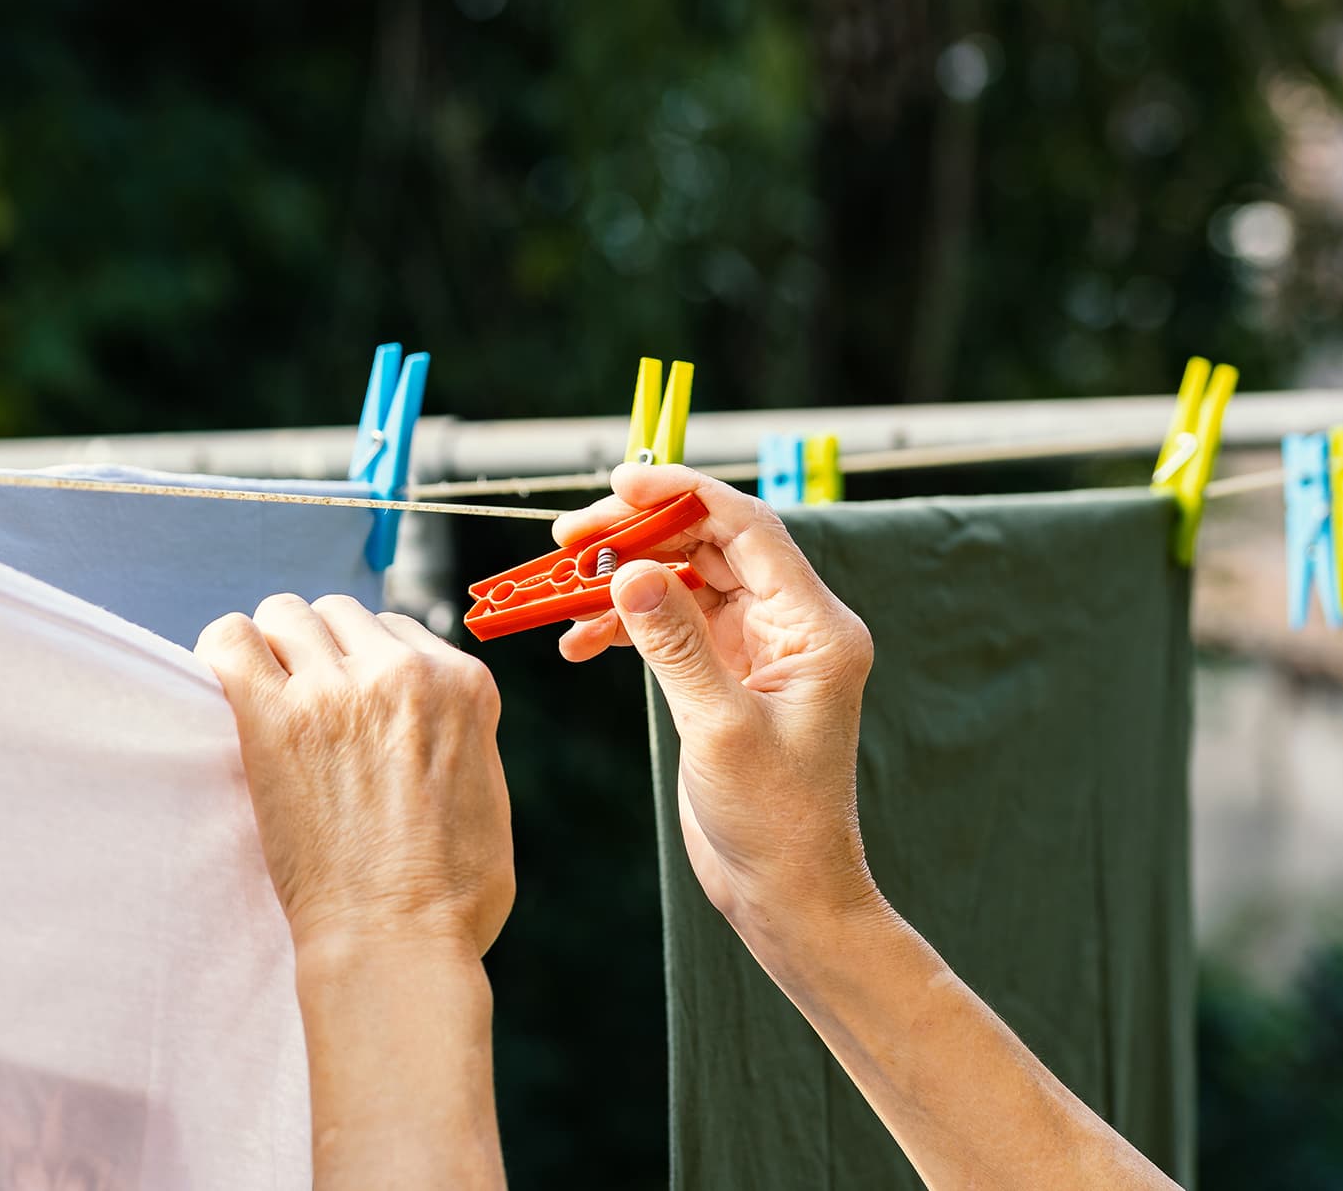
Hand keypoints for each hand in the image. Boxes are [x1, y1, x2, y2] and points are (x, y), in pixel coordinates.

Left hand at [194, 594, 513, 960]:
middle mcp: (401, 671)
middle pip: (338, 614)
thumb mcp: (487, 795)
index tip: (352, 707)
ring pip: (285, 614)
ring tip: (267, 700)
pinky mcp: (273, 718)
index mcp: (461, 685)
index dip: (367, 666)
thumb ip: (460, 740)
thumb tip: (433, 725)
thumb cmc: (447, 898)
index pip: (395, 630)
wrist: (395, 941)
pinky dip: (223, 652)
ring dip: (273, 650)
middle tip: (304, 706)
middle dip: (320, 650)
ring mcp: (335, 691)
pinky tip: (227, 688)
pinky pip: (230, 640)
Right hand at [554, 464, 876, 933]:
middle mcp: (792, 626)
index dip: (681, 494)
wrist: (784, 891)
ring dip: (620, 582)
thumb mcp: (720, 727)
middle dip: (635, 537)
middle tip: (567, 540)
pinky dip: (623, 626)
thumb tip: (628, 572)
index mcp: (815, 627)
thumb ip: (674, 644)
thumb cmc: (775, 820)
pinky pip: (670, 626)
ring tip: (560, 592)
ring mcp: (758, 650)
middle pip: (707, 546)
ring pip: (682, 582)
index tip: (616, 483)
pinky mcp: (726, 677)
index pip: (745, 528)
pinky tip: (578, 642)